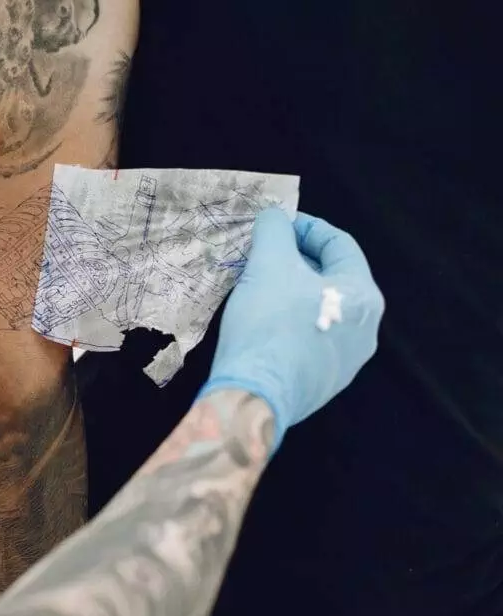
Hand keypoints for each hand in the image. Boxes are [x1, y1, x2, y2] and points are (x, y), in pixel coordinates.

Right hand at [199, 208, 384, 450]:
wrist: (254, 395)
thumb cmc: (268, 323)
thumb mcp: (268, 264)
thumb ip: (275, 231)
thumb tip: (275, 217)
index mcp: (363, 297)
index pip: (340, 245)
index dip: (306, 227)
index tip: (277, 222)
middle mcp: (365, 330)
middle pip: (332, 279)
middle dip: (297, 260)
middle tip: (264, 253)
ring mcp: (346, 362)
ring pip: (320, 311)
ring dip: (292, 292)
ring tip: (259, 285)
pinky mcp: (321, 384)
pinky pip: (308, 341)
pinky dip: (289, 323)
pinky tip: (262, 322)